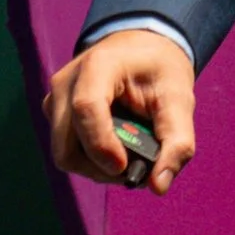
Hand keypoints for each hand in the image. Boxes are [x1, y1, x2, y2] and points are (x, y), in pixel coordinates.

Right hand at [44, 29, 197, 195]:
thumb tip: (159, 186)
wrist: (142, 48)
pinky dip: (89, 159)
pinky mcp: (54, 112)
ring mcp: (55, 97)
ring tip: (129, 159)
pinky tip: (115, 150)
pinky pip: (65, 148)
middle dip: (100, 167)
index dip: (101, 145)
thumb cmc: (161, 70)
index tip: (124, 167)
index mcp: (99, 65)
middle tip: (134, 169)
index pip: (86, 108)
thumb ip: (177, 142)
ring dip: (95, 167)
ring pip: (64, 153)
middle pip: (67, 144)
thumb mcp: (180, 99)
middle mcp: (67, 81)